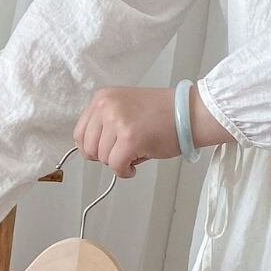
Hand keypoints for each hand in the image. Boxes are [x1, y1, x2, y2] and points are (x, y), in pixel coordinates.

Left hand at [74, 86, 234, 177]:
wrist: (192, 112)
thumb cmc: (162, 114)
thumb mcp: (124, 109)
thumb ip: (104, 124)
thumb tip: (89, 150)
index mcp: (102, 98)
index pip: (79, 134)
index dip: (92, 148)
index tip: (107, 149)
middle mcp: (107, 106)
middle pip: (88, 149)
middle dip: (104, 157)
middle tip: (124, 151)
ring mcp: (118, 121)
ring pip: (102, 159)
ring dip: (117, 162)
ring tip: (136, 151)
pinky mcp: (130, 138)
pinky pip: (116, 166)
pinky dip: (124, 171)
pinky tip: (135, 165)